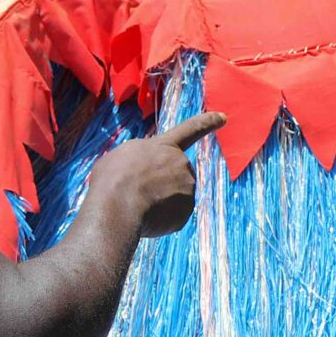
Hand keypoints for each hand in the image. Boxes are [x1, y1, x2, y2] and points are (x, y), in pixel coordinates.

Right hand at [95, 111, 226, 236]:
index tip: (223, 117)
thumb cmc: (112, 178)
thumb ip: (140, 162)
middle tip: (135, 191)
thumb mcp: (122, 157)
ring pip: (173, 198)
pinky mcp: (185, 212)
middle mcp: (181, 164)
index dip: (207, 122)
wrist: (117, 205)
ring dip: (157, 202)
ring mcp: (187, 189)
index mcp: (164, 146)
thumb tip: (145, 176)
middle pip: (174, 176)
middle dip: (159, 184)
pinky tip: (144, 218)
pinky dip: (159, 220)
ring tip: (136, 204)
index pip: (189, 130)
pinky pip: (172, 217)